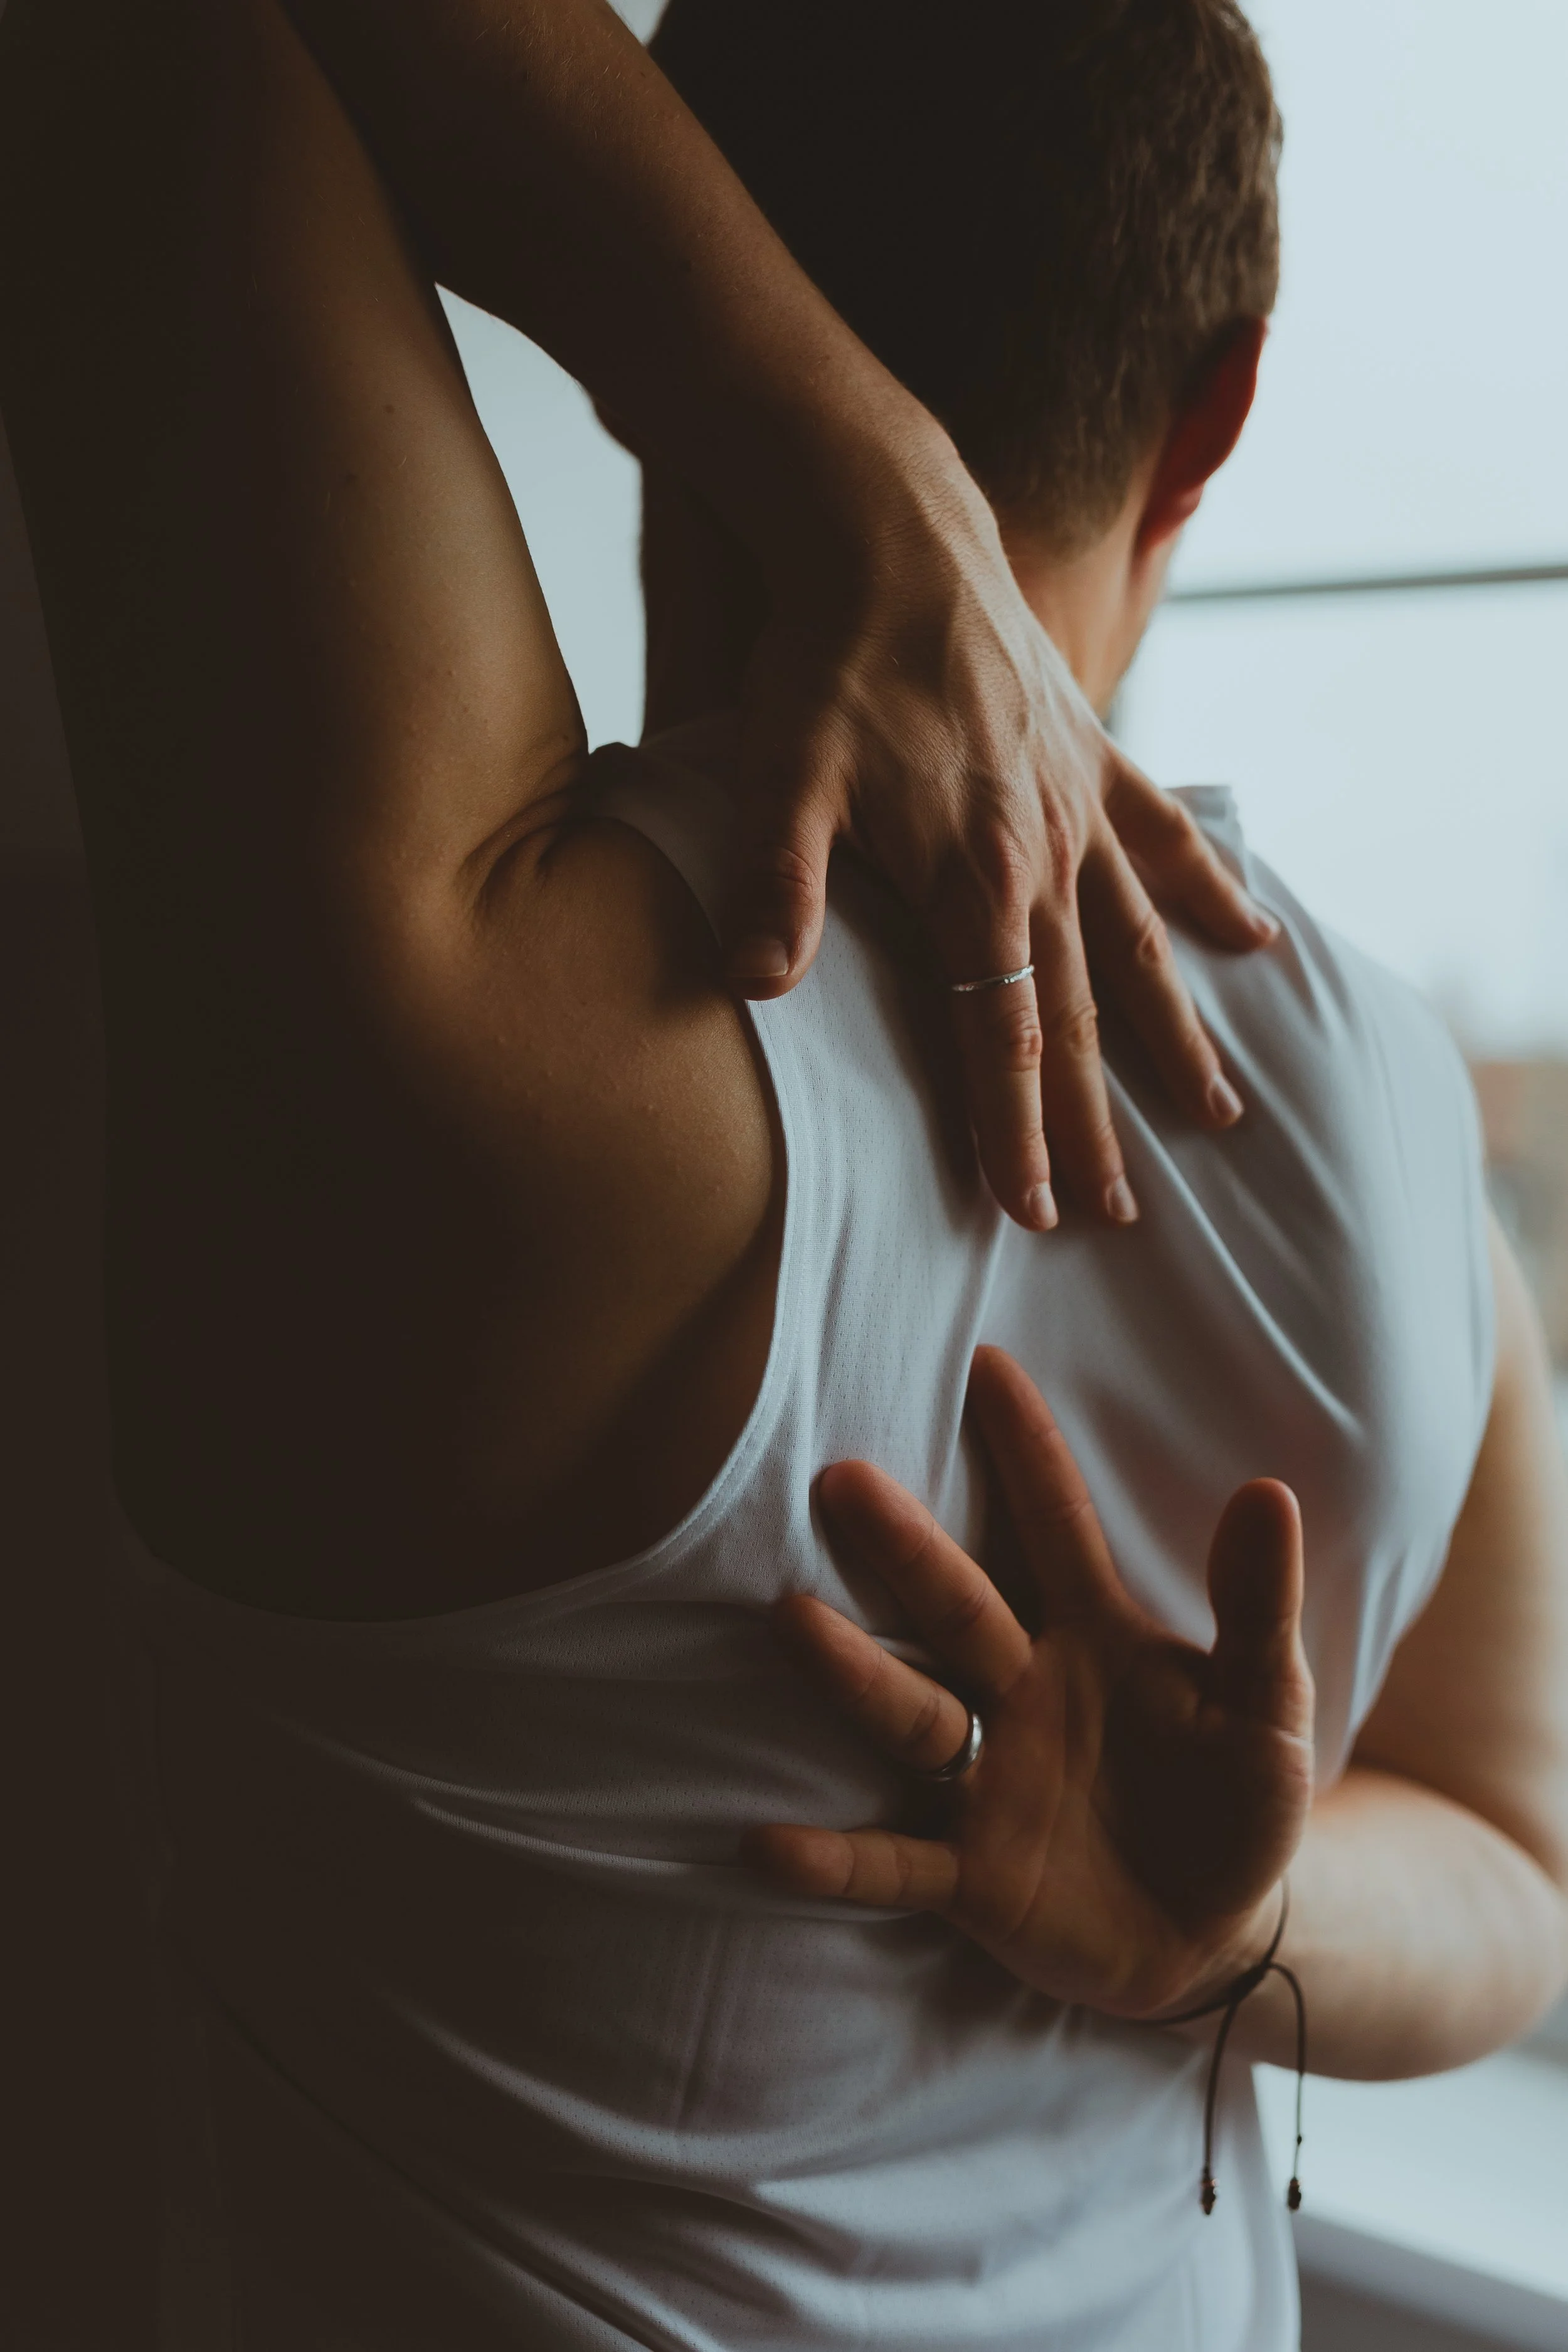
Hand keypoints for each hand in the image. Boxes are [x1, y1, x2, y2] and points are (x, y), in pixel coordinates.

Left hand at [726, 454, 1274, 1234]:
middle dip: (1098, 1122)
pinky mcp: (1093, 754)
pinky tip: (1257, 938)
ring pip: (1141, 945)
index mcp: (974, 874)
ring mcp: (1080, 804)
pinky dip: (1209, 890)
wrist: (888, 528)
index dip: (1014, 1127)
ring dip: (1174, 1037)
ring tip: (1220, 1114)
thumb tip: (753, 985)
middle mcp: (1045, 852)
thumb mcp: (778, 772)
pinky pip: (1166, 836)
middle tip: (1119, 1213)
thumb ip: (775, 882)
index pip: (1003, 1031)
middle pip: (1081, 1013)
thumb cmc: (823, 658)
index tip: (1031, 1208)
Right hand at [746, 1347, 1314, 2019]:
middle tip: (842, 1476)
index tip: (986, 1361)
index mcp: (1095, 1635)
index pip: (1058, 1523)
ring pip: (914, 1716)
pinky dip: (834, 1859)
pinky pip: (893, 1862)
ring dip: (853, 1673)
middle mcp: (1025, 1691)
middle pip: (960, 1606)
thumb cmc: (1239, 1799)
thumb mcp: (1269, 1706)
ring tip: (791, 1619)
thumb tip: (1268, 1491)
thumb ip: (1258, 1608)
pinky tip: (766, 1845)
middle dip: (906, 1546)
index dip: (1028, 1448)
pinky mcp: (973, 1876)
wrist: (1214, 1935)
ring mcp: (991, 1783)